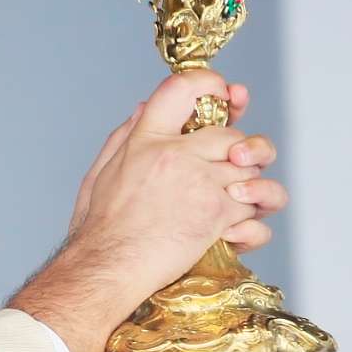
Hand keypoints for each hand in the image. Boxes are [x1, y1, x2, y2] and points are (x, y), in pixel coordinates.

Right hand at [9, 70, 288, 351]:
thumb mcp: (100, 172)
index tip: (228, 93)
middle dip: (244, 152)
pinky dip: (252, 224)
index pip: (182, 89)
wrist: (106, 268)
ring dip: (254, 190)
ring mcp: (200, 183)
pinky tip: (236, 232)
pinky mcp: (216, 214)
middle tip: (241, 166)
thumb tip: (143, 107)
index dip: (211, 84)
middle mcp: (175, 154)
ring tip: (245, 202)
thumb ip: (124, 136)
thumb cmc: (97, 229)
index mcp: (145, 139)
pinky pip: (254, 209)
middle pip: (232, 136)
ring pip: (252, 173)